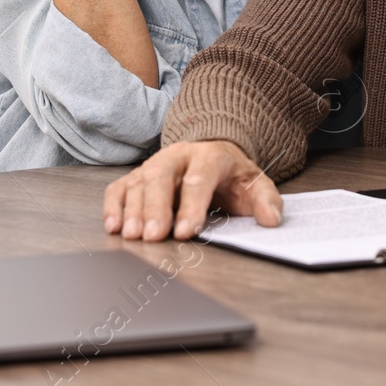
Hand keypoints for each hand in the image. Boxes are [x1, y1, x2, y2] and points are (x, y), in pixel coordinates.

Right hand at [103, 140, 282, 241]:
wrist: (214, 150)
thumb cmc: (233, 175)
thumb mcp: (256, 183)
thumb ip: (267, 200)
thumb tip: (271, 219)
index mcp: (210, 156)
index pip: (199, 178)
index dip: (192, 205)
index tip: (186, 231)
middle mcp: (179, 156)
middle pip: (161, 176)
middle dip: (155, 207)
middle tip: (153, 235)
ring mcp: (155, 164)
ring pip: (139, 181)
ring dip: (133, 210)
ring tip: (132, 235)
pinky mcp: (139, 175)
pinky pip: (121, 186)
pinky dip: (114, 205)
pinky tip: (113, 225)